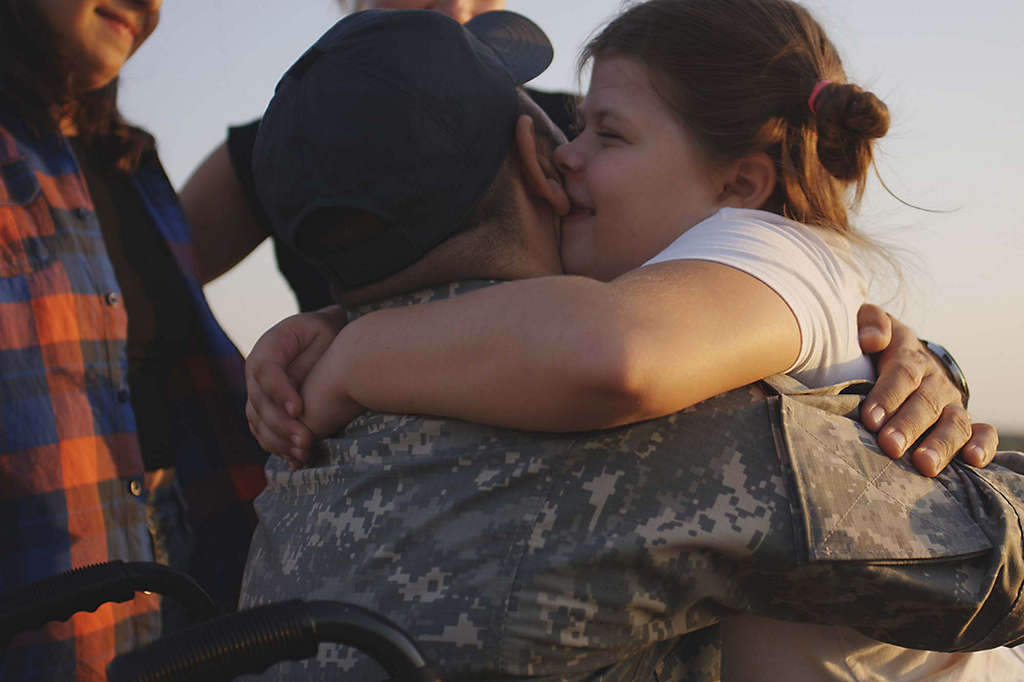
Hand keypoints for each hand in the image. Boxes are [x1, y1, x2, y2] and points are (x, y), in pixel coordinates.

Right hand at [245, 306, 346, 466]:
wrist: (322, 345)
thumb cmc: (326, 333)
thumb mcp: (324, 326)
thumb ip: (320, 332)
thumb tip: (327, 331)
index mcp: (268, 348)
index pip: (265, 372)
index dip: (279, 392)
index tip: (300, 409)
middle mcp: (255, 373)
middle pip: (260, 403)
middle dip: (282, 424)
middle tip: (306, 440)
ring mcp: (257, 394)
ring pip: (259, 422)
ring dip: (280, 441)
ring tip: (304, 452)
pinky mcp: (264, 412)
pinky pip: (264, 433)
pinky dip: (279, 447)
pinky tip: (298, 460)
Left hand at [856, 304, 998, 476]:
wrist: (910, 360)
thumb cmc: (880, 348)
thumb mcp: (872, 326)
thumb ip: (871, 322)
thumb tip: (874, 340)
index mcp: (910, 357)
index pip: (903, 374)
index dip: (888, 395)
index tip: (870, 419)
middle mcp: (935, 382)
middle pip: (926, 403)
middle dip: (908, 426)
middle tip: (890, 446)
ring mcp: (951, 404)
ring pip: (954, 423)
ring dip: (941, 444)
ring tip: (925, 464)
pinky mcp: (965, 423)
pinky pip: (982, 433)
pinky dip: (983, 446)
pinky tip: (973, 460)